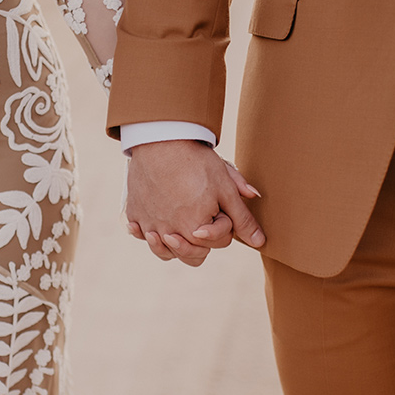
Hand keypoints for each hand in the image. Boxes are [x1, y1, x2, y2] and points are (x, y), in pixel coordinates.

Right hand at [125, 140, 264, 266]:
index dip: (225, 224)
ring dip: (172, 245)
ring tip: (176, 230)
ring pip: (164, 250)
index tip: (218, 203)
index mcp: (196, 231)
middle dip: (202, 243)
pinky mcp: (134, 213)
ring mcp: (148, 225)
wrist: (160, 139)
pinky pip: (139, 233)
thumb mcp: (225, 188)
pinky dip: (145, 231)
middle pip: (192, 255)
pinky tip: (152, 222)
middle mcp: (169, 234)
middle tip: (201, 222)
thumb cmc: (196, 162)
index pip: (218, 243)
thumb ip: (242, 218)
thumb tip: (260, 242)